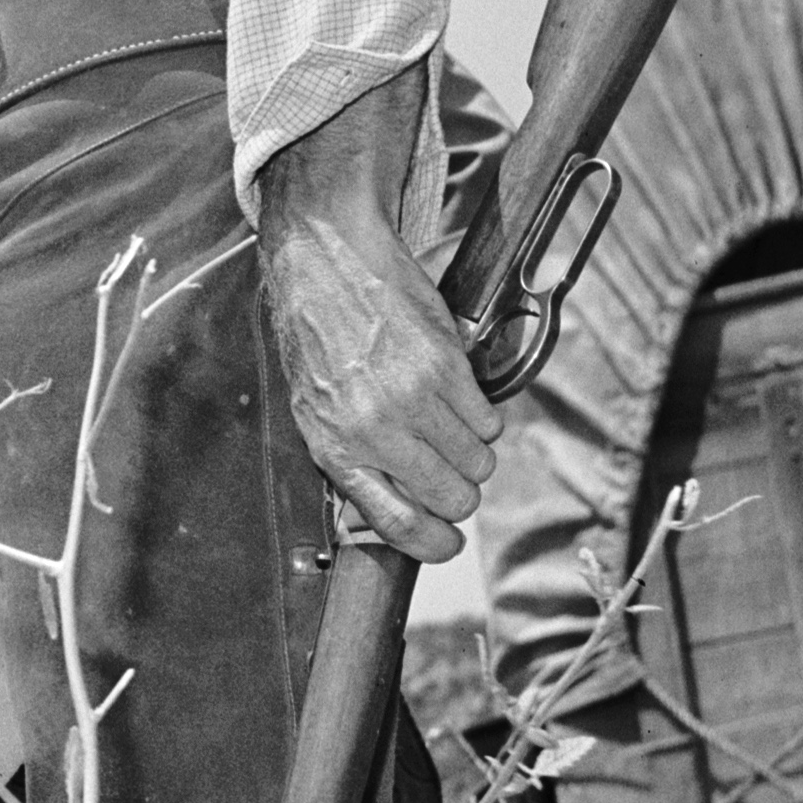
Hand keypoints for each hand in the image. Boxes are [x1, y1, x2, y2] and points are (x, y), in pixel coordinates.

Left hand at [254, 65, 500, 563]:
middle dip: (460, 487)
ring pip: (480, 459)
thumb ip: (351, 460)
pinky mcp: (445, 366)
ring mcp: (412, 399)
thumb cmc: (317, 337)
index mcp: (335, 449)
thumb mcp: (312, 407)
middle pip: (456, 497)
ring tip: (442, 414)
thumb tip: (393, 512)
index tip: (450, 542)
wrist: (325, 259)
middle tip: (445, 459)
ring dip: (472, 446)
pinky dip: (481, 411)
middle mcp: (373, 431)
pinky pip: (490, 419)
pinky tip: (450, 386)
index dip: (435, 543)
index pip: (400, 525)